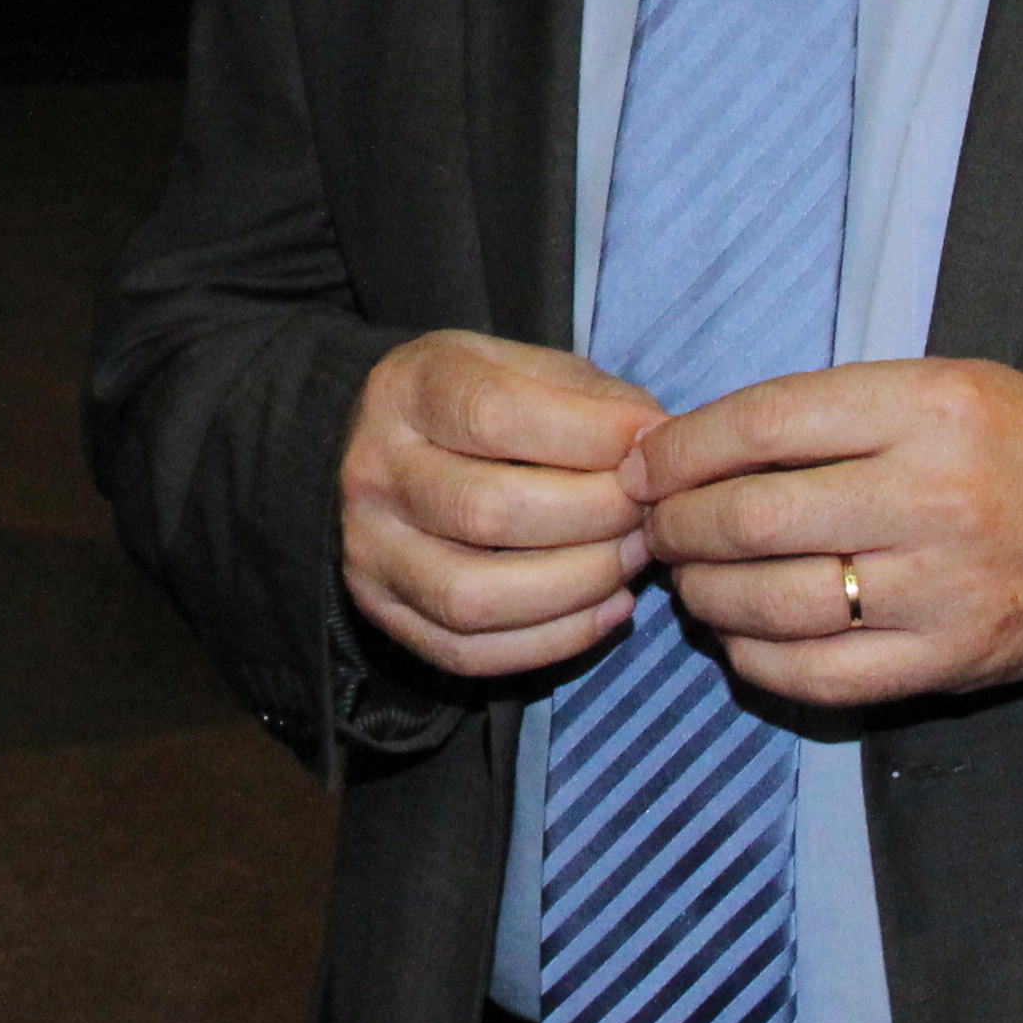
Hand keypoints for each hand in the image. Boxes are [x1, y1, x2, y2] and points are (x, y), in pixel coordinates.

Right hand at [338, 331, 662, 682]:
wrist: (396, 452)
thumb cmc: (484, 406)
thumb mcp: (528, 369)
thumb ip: (592, 398)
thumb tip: (655, 443)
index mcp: (405, 390)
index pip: (495, 417)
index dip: (588, 436)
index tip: (649, 445)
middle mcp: (371, 472)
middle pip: (487, 511)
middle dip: (594, 517)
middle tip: (648, 512)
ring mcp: (367, 551)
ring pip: (473, 597)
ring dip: (577, 586)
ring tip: (633, 559)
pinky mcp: (383, 614)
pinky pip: (469, 652)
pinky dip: (555, 640)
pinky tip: (609, 608)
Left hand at [629, 358, 1022, 704]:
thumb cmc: (1016, 441)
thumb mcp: (933, 386)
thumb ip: (825, 413)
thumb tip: (689, 448)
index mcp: (925, 410)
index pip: (764, 424)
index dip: (683, 449)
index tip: (645, 465)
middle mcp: (931, 497)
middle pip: (754, 517)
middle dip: (678, 525)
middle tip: (658, 526)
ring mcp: (941, 589)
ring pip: (774, 602)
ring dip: (705, 594)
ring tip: (691, 579)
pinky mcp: (950, 661)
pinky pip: (819, 675)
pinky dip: (756, 659)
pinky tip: (739, 637)